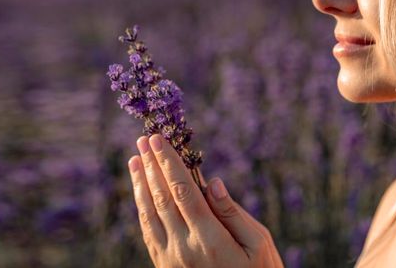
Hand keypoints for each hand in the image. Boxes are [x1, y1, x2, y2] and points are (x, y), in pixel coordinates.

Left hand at [127, 134, 283, 267]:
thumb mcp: (259, 244)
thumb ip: (233, 213)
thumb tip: (212, 182)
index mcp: (210, 240)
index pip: (183, 191)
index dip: (168, 163)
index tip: (158, 140)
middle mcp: (184, 249)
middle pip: (161, 198)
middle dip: (152, 166)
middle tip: (143, 140)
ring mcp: (171, 260)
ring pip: (149, 214)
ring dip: (140, 184)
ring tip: (135, 160)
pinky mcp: (164, 267)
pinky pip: (148, 232)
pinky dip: (142, 208)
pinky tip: (141, 193)